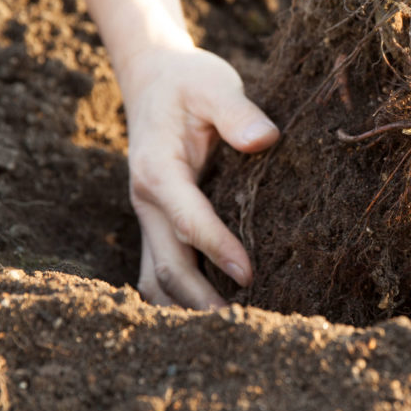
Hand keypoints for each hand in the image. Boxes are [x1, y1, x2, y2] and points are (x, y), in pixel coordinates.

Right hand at [118, 45, 279, 307]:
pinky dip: (182, 296)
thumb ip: (238, 112)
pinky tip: (216, 311)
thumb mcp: (214, 84)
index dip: (217, 250)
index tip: (248, 276)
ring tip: (230, 331)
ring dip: (186, 307)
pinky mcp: (158, 223)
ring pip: (156, 278)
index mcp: (157, 170)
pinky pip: (162, 269)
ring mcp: (148, 217)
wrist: (153, 78)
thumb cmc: (188, 82)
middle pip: (165, 267)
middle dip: (199, 301)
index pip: (187, 221)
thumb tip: (265, 139)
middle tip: (242, 328)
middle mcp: (145, 200)